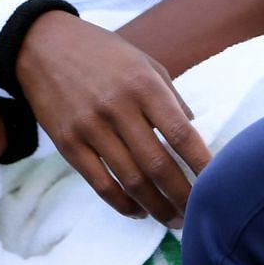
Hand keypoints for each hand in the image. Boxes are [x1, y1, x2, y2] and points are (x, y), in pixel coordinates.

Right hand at [13, 12, 209, 225]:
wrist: (44, 45)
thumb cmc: (103, 53)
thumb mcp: (144, 62)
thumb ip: (170, 96)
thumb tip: (192, 131)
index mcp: (144, 85)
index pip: (180, 133)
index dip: (202, 163)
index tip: (219, 183)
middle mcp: (119, 108)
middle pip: (157, 164)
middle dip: (181, 195)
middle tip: (197, 214)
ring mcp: (91, 128)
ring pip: (130, 180)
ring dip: (156, 206)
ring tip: (173, 219)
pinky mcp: (68, 144)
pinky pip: (100, 184)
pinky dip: (122, 204)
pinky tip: (139, 212)